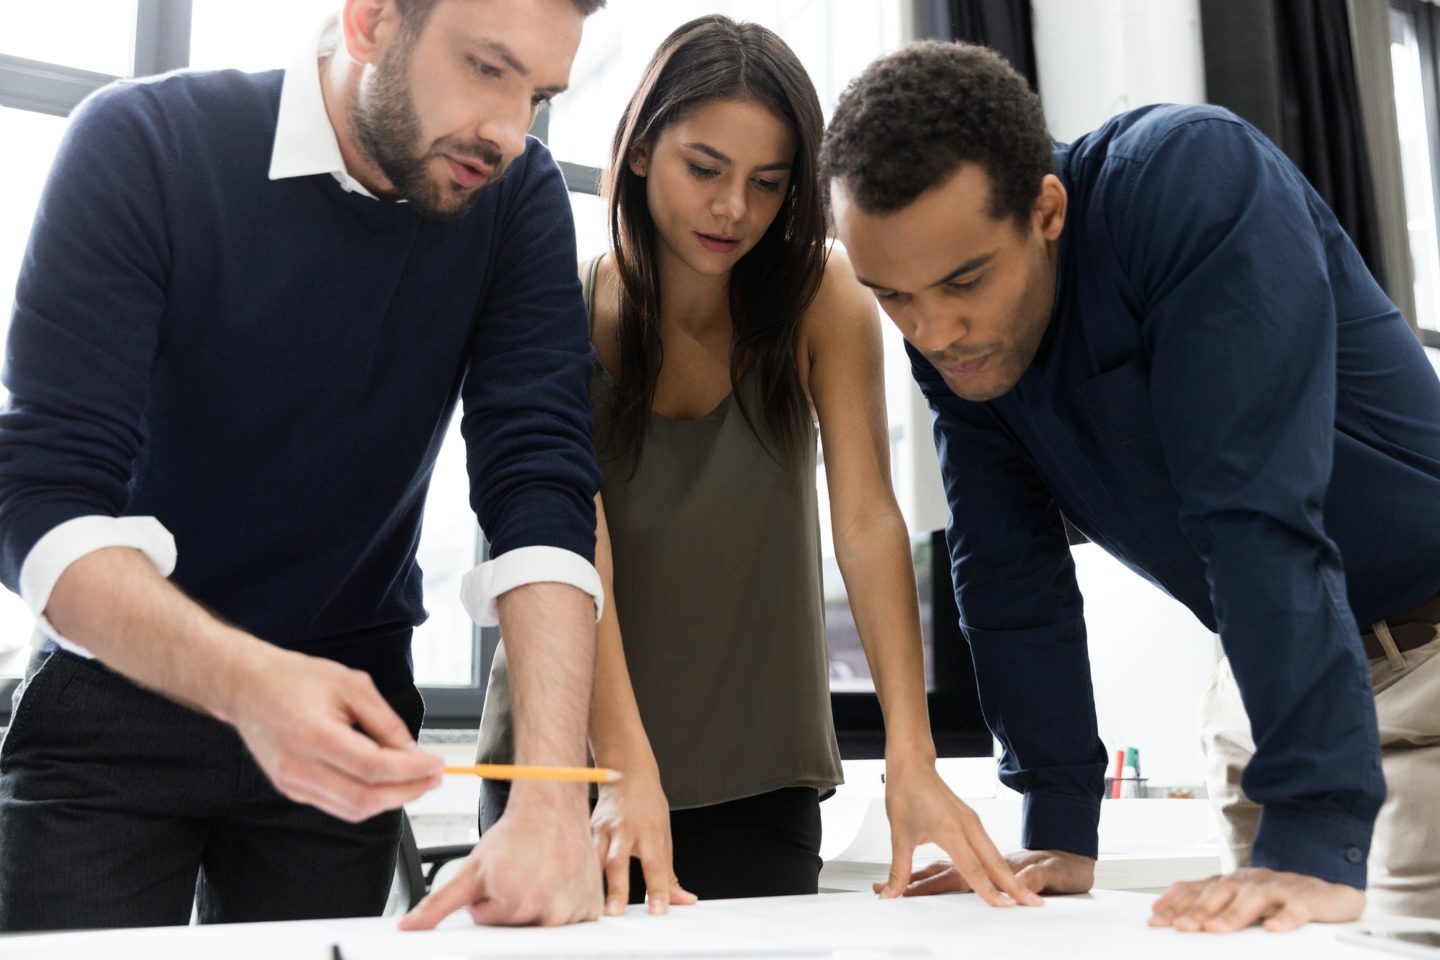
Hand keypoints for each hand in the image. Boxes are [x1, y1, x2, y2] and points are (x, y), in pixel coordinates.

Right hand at [226, 646, 442, 821]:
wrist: (247, 687)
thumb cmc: (293, 679)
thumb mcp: (351, 685)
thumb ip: (385, 721)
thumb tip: (412, 752)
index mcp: (313, 736)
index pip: (373, 768)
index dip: (411, 771)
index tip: (436, 765)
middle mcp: (298, 767)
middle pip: (365, 799)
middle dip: (408, 792)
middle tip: (433, 777)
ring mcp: (292, 784)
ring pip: (352, 810)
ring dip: (391, 800)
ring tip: (416, 781)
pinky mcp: (291, 790)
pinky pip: (337, 806)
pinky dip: (368, 799)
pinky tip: (386, 783)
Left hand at [399, 786, 603, 926]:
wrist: (552, 808)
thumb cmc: (515, 835)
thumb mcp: (471, 868)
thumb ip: (438, 903)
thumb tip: (409, 927)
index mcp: (519, 904)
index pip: (489, 928)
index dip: (488, 908)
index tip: (497, 886)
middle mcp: (551, 912)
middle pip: (517, 932)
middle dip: (510, 912)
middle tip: (515, 879)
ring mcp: (575, 911)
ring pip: (541, 928)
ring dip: (535, 909)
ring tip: (536, 877)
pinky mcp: (592, 908)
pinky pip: (569, 923)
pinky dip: (560, 908)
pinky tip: (554, 882)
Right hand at [591, 767, 696, 914]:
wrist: (626, 771)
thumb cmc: (649, 807)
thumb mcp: (664, 836)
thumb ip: (669, 874)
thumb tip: (685, 901)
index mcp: (649, 831)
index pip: (655, 865)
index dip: (657, 889)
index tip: (658, 911)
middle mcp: (624, 830)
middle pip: (618, 862)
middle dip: (616, 889)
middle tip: (615, 913)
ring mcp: (602, 829)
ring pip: (595, 859)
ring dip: (593, 884)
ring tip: (593, 910)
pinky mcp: (587, 829)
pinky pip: (583, 854)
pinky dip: (582, 873)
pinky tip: (578, 892)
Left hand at [872, 763, 1043, 906]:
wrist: (912, 765)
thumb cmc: (906, 793)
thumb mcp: (900, 835)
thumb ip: (900, 870)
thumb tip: (892, 894)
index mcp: (950, 829)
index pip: (973, 868)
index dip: (989, 891)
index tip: (1004, 907)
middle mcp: (967, 825)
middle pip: (996, 862)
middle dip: (1015, 886)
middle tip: (1034, 904)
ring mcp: (972, 821)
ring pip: (995, 854)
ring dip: (1010, 875)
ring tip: (1024, 895)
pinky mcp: (972, 820)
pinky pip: (989, 846)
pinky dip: (1000, 864)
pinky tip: (1004, 876)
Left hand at [1148, 868, 1364, 931]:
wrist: (1329, 892)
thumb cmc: (1279, 898)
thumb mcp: (1241, 900)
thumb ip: (1211, 904)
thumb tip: (1171, 914)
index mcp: (1233, 882)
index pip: (1198, 891)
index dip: (1175, 904)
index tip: (1155, 919)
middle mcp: (1251, 881)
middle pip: (1220, 893)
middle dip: (1198, 910)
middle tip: (1181, 927)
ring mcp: (1279, 888)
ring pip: (1253, 899)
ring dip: (1232, 915)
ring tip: (1215, 929)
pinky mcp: (1307, 899)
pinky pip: (1295, 909)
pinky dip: (1284, 919)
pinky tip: (1273, 929)